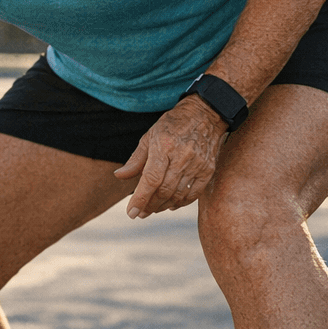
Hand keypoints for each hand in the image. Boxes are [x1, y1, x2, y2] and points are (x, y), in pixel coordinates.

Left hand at [115, 95, 226, 218]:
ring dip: (163, 206)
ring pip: (178, 194)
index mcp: (163, 147)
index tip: (131, 213)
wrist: (205, 115)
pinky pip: (194, 193)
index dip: (140, 198)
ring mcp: (197, 165)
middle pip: (164, 190)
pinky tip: (171, 205)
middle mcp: (182, 157)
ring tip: (152, 209)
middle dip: (149, 205)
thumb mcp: (149, 136)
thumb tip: (119, 176)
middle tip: (139, 213)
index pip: (150, 179)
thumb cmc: (172, 125)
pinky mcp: (208, 170)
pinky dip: (181, 203)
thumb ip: (135, 159)